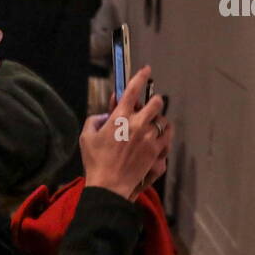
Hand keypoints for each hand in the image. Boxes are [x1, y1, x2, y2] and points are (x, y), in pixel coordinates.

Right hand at [81, 66, 170, 201]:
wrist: (110, 185)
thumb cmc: (96, 161)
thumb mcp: (86, 136)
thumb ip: (95, 119)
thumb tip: (105, 114)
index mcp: (120, 117)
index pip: (133, 89)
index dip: (141, 76)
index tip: (146, 70)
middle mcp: (138, 124)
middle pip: (157, 103)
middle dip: (154, 101)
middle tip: (149, 106)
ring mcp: (150, 138)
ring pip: (164, 120)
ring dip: (160, 120)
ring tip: (154, 125)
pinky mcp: (157, 151)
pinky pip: (168, 136)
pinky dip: (165, 134)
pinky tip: (159, 137)